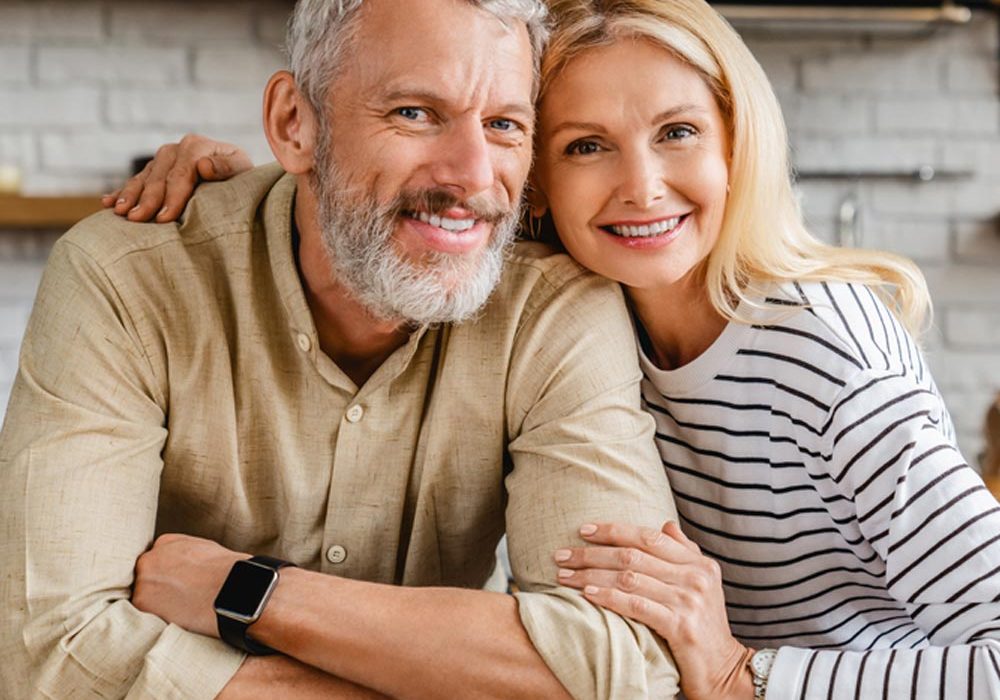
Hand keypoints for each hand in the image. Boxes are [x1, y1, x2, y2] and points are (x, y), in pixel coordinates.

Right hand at [102, 134, 252, 222]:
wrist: (237, 172)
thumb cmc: (242, 176)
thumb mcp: (242, 169)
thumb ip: (226, 168)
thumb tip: (203, 166)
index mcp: (196, 146)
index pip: (181, 174)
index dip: (172, 196)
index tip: (164, 217)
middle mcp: (176, 149)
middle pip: (159, 177)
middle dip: (147, 199)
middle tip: (137, 220)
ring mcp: (163, 159)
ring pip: (143, 178)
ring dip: (130, 195)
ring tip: (120, 213)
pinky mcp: (155, 170)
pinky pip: (136, 181)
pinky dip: (122, 192)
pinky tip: (108, 203)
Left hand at [132, 533, 245, 636]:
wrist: (233, 588)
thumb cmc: (228, 572)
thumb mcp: (207, 550)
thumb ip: (186, 554)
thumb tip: (184, 567)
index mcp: (165, 542)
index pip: (157, 560)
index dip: (167, 576)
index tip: (178, 585)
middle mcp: (149, 558)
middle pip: (147, 578)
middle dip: (159, 589)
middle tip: (178, 601)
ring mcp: (143, 580)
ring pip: (143, 596)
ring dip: (157, 605)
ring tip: (180, 612)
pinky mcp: (142, 602)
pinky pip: (144, 614)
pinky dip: (157, 619)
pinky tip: (177, 619)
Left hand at [555, 521, 753, 699]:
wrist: (724, 670)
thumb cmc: (705, 627)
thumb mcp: (702, 584)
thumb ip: (685, 552)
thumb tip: (666, 524)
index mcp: (699, 563)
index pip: (649, 536)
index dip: (614, 530)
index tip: (583, 529)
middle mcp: (695, 576)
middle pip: (633, 555)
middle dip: (592, 553)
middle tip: (562, 555)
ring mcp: (689, 600)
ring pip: (629, 577)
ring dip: (591, 574)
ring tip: (565, 576)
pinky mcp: (681, 626)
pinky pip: (636, 605)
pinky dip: (608, 597)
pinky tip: (587, 594)